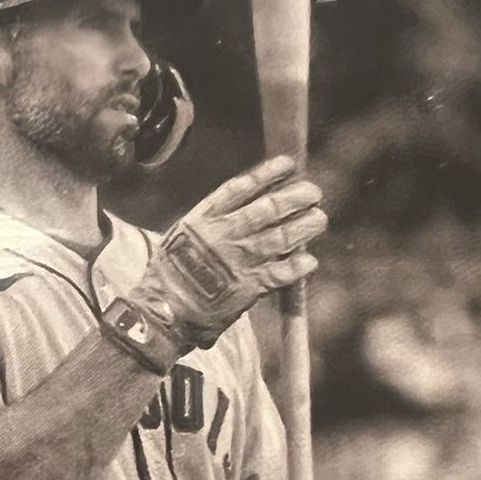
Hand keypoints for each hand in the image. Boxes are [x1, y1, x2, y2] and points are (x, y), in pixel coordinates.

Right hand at [131, 155, 327, 349]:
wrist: (161, 314)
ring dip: (305, 226)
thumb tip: (239, 211)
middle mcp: (224, 234)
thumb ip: (208, 224)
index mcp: (204, 219)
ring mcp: (238, 260)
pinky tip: (310, 260)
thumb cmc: (168, 278)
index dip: (268, 174)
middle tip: (313, 192)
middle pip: (268, 208)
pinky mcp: (248, 288)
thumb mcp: (180, 238)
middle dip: (295, 197)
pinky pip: (282, 273)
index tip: (288, 165)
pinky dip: (298, 266)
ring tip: (319, 219)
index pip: (242, 188)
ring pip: (281, 237)